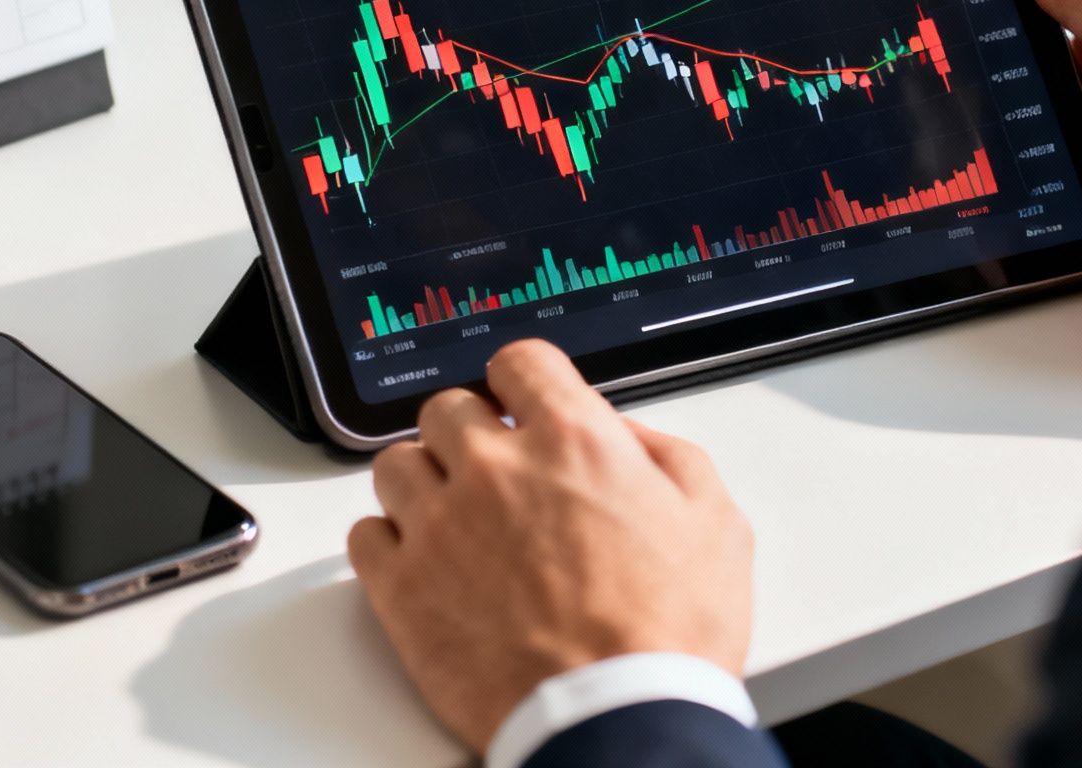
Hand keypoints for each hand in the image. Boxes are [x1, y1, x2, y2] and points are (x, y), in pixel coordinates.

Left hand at [348, 340, 753, 752]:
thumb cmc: (668, 635)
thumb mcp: (715, 523)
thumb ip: (667, 456)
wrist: (618, 719)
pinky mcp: (402, 587)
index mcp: (572, 441)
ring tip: (455, 515)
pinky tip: (426, 560)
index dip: (523, 381)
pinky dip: (389, 541)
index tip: (521, 401)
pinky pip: (365, 534)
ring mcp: (441, 526)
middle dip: (472, 431)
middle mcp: (497, 470)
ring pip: (396, 464)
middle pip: (448, 408)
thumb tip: (628, 437)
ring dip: (425, 479)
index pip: (518, 361)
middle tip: (495, 469)